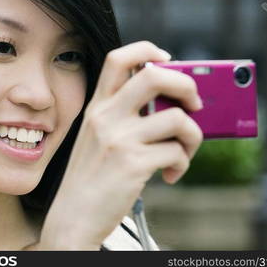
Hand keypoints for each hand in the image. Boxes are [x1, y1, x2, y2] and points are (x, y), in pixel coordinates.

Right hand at [38, 41, 202, 249]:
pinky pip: (177, 152)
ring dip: (193, 135)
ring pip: (178, 118)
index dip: (148, 50)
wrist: (73, 216)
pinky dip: (183, 163)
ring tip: (184, 151)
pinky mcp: (134, 164)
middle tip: (193, 103)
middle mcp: (106, 117)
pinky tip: (171, 174)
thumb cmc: (90, 177)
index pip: (119, 59)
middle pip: (155, 76)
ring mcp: (119, 139)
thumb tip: (172, 105)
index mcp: (97, 107)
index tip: (168, 60)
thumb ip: (124, 117)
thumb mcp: (97, 138)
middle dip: (186, 84)